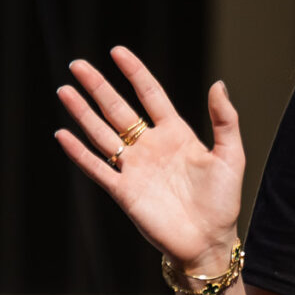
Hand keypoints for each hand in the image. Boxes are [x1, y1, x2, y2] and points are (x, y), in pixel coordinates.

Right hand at [54, 48, 245, 276]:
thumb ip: (226, 120)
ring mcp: (135, 169)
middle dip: (97, 87)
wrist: (209, 243)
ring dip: (82, 113)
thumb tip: (218, 84)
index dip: (134, 72)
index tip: (117, 51)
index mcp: (175, 134)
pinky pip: (97, 168)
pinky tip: (63, 135)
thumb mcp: (231, 156)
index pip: (150, 94)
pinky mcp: (124, 192)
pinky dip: (79, 153)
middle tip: (76, 65)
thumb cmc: (224, 203)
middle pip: (118, 109)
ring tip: (64, 90)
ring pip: (102, 133)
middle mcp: (150, 147)